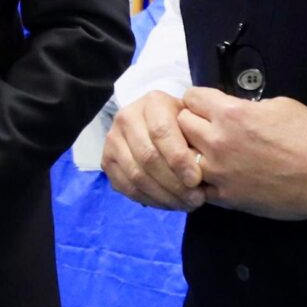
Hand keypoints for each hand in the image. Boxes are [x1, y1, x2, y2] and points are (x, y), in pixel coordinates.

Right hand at [102, 91, 206, 210]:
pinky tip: (168, 204)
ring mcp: (113, 139)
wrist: (157, 122)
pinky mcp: (107, 160)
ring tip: (185, 204)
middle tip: (195, 199)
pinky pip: (126, 187)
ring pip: (136, 175)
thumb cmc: (184, 124)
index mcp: (152, 102)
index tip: (196, 180)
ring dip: (163, 196)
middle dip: (173, 183)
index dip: (179, 159)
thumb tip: (199, 172)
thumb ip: (197, 140)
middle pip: (147, 157)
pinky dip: (149, 199)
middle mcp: (127, 117)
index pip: (161, 132)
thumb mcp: (195, 123)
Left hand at [175, 89, 306, 221]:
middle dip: (192, 121)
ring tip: (209, 151)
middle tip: (207, 126)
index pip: (191, 98)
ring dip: (192, 152)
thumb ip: (246, 105)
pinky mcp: (226, 198)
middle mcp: (218, 142)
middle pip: (181, 124)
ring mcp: (219, 173)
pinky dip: (202, 179)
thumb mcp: (280, 105)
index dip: (199, 99)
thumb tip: (231, 109)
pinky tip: (217, 175)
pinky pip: (197, 186)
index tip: (207, 104)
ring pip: (183, 157)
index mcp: (231, 114)